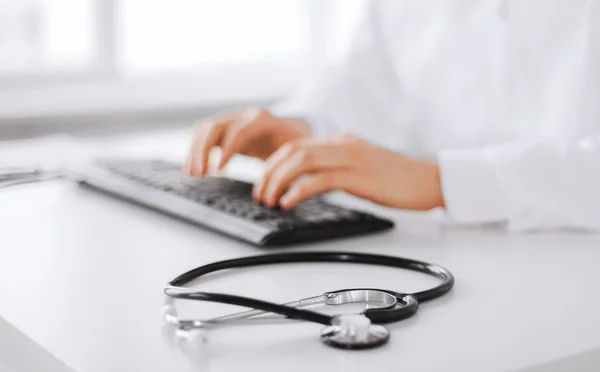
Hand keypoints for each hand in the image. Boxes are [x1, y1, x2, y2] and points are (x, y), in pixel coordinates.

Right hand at [184, 108, 309, 175]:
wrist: (290, 131)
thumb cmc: (294, 144)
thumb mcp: (296, 150)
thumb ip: (292, 163)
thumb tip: (289, 188)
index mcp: (262, 120)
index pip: (240, 130)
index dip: (228, 148)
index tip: (219, 168)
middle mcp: (243, 116)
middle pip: (216, 126)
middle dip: (204, 149)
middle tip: (199, 173)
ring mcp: (231, 121)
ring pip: (205, 130)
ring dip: (195, 151)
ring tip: (191, 174)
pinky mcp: (223, 130)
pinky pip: (204, 137)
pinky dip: (195, 152)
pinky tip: (191, 169)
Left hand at [253, 134, 445, 210]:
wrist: (430, 180)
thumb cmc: (399, 179)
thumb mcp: (362, 167)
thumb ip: (338, 168)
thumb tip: (313, 182)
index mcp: (341, 141)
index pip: (296, 146)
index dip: (273, 164)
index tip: (263, 183)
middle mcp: (342, 145)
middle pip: (292, 151)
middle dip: (269, 172)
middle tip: (259, 195)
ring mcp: (350, 158)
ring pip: (301, 161)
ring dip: (278, 181)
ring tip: (268, 201)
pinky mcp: (358, 176)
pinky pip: (319, 180)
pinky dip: (298, 191)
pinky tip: (288, 203)